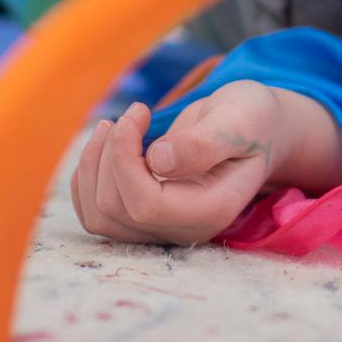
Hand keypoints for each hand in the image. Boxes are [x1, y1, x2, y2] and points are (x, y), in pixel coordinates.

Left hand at [68, 81, 341, 246]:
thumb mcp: (240, 119)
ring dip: (91, 165)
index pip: (144, 205)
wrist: (254, 131)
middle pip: (115, 209)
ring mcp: (161, 228)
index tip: (139, 112)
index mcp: (211, 211)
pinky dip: (87, 177)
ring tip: (113, 126)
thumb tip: (158, 160)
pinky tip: (107, 146)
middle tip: (134, 113)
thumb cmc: (250, 120)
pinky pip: (94, 213)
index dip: (124, 159)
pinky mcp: (143, 219)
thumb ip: (204, 142)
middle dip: (109, 153)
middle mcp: (183, 229)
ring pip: (98, 215)